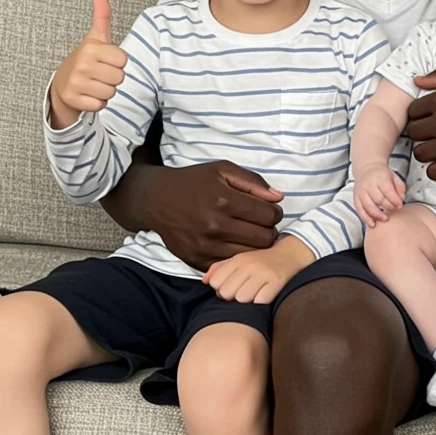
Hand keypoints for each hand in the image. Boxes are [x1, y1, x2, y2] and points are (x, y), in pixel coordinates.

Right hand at [49, 0, 127, 127]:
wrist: (63, 83)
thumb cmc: (86, 60)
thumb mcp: (95, 38)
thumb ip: (101, 18)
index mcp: (91, 48)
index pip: (123, 60)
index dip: (117, 63)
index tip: (106, 61)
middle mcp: (82, 64)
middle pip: (119, 78)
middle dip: (113, 78)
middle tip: (100, 74)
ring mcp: (76, 82)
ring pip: (110, 92)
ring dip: (106, 91)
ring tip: (94, 84)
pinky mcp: (73, 99)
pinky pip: (100, 105)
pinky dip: (97, 103)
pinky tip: (88, 95)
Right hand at [141, 161, 284, 270]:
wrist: (156, 199)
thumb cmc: (194, 182)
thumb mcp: (223, 169)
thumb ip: (253, 182)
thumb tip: (278, 198)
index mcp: (225, 200)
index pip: (270, 216)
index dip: (274, 212)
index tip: (267, 210)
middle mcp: (216, 226)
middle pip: (264, 239)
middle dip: (268, 230)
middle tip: (259, 223)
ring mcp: (206, 246)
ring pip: (251, 255)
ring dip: (254, 245)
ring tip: (247, 233)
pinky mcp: (197, 261)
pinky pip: (231, 265)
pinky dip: (237, 256)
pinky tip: (233, 243)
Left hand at [203, 235, 312, 303]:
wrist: (290, 254)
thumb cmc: (261, 261)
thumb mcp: (239, 260)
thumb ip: (219, 269)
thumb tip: (204, 281)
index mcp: (238, 259)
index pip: (216, 282)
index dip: (220, 288)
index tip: (230, 286)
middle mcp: (250, 265)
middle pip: (227, 293)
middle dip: (232, 296)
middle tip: (242, 291)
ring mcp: (264, 273)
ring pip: (242, 298)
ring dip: (247, 300)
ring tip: (254, 294)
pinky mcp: (277, 282)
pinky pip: (260, 301)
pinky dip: (261, 301)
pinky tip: (264, 295)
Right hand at [353, 163, 405, 227]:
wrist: (367, 169)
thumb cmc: (383, 176)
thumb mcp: (394, 177)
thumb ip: (400, 188)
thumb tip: (401, 200)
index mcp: (380, 178)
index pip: (387, 190)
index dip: (394, 200)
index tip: (400, 206)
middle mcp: (369, 185)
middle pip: (378, 199)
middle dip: (388, 207)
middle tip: (394, 211)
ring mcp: (361, 192)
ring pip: (368, 206)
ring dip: (377, 215)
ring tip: (385, 219)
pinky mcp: (355, 198)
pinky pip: (359, 210)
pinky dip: (366, 218)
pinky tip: (372, 224)